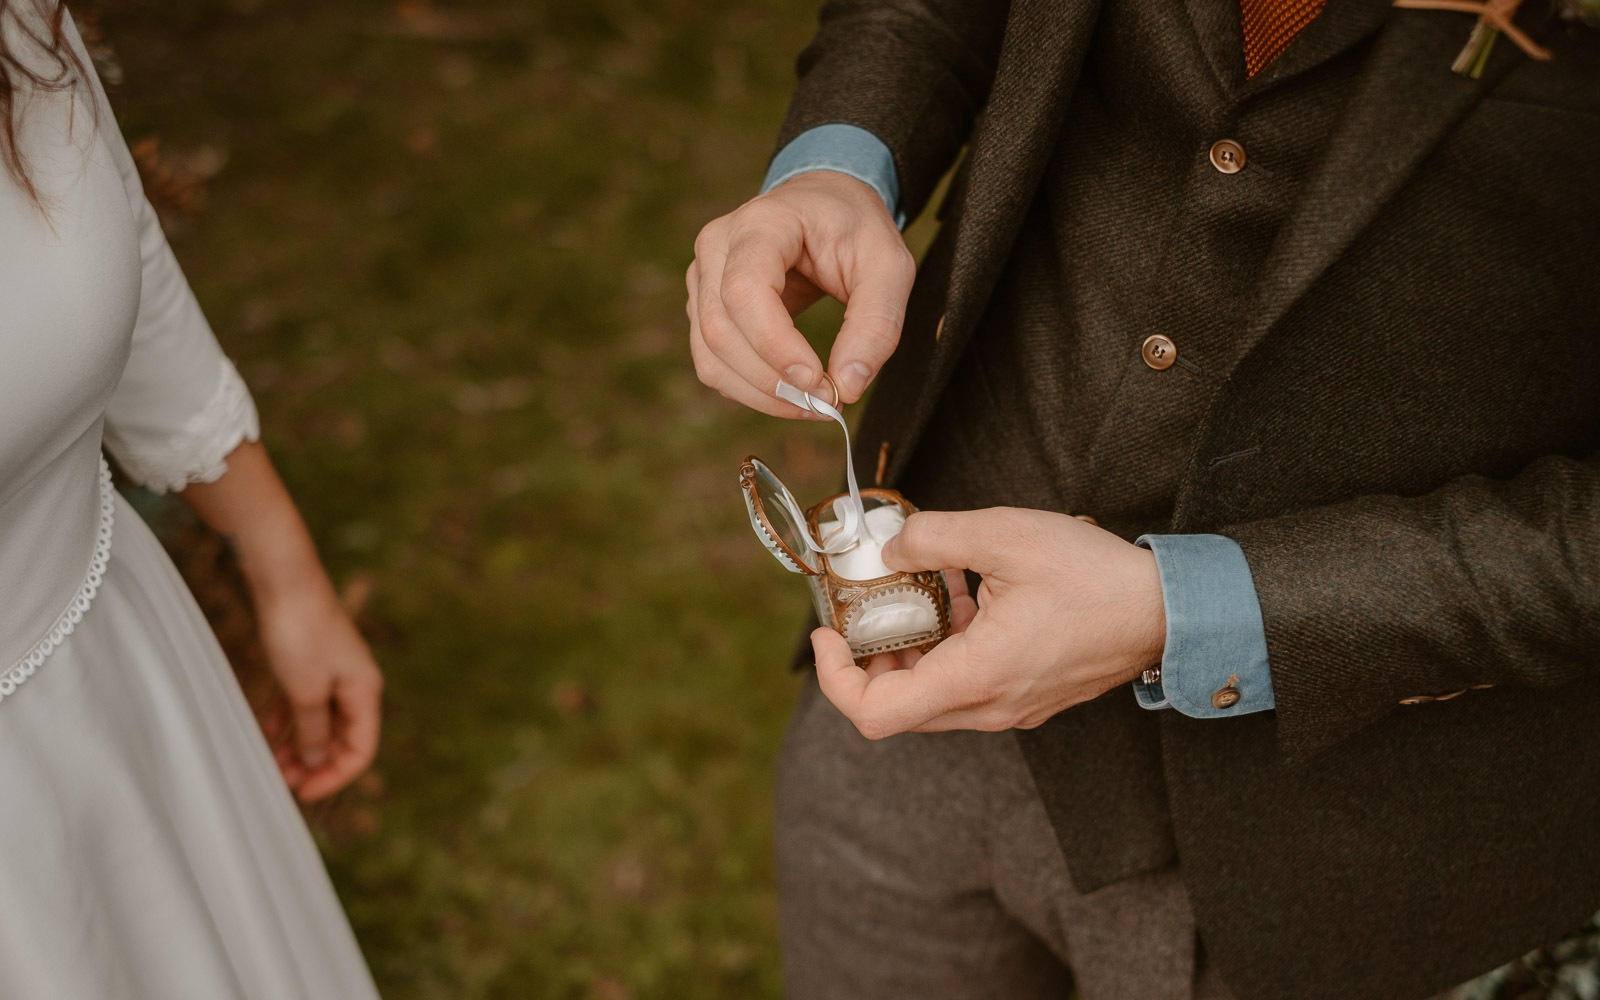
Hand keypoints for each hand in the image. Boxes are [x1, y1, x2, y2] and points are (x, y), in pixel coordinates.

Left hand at [256, 584, 383, 801]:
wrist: (285, 580)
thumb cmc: (300, 632)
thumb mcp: (306, 691)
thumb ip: (312, 731)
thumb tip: (316, 760)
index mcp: (365, 691)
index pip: (362, 749)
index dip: (335, 776)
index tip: (303, 792)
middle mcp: (355, 684)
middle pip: (341, 738)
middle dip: (314, 764)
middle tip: (281, 781)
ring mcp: (333, 672)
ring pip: (320, 722)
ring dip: (298, 745)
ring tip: (270, 762)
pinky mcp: (311, 662)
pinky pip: (304, 702)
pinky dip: (288, 720)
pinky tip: (267, 731)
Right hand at [687, 170, 914, 416]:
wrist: (825, 204)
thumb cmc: (855, 228)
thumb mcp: (888, 265)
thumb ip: (877, 323)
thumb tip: (849, 387)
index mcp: (759, 223)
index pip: (744, 290)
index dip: (774, 344)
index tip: (819, 381)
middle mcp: (716, 247)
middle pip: (721, 330)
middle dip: (774, 381)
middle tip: (829, 402)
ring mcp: (703, 279)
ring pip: (711, 356)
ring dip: (762, 395)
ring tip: (815, 404)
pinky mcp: (705, 308)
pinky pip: (714, 363)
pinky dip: (751, 391)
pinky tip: (792, 393)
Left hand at [811, 508, 1166, 738]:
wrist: (1171, 611)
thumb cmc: (1097, 579)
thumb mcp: (1006, 536)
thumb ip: (937, 538)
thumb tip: (893, 546)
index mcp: (976, 678)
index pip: (875, 714)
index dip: (834, 678)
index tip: (827, 631)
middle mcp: (988, 706)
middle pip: (897, 706)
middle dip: (869, 657)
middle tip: (865, 607)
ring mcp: (1010, 707)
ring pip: (932, 696)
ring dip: (912, 649)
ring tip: (918, 591)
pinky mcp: (1027, 696)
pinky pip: (967, 684)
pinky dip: (949, 647)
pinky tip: (963, 594)